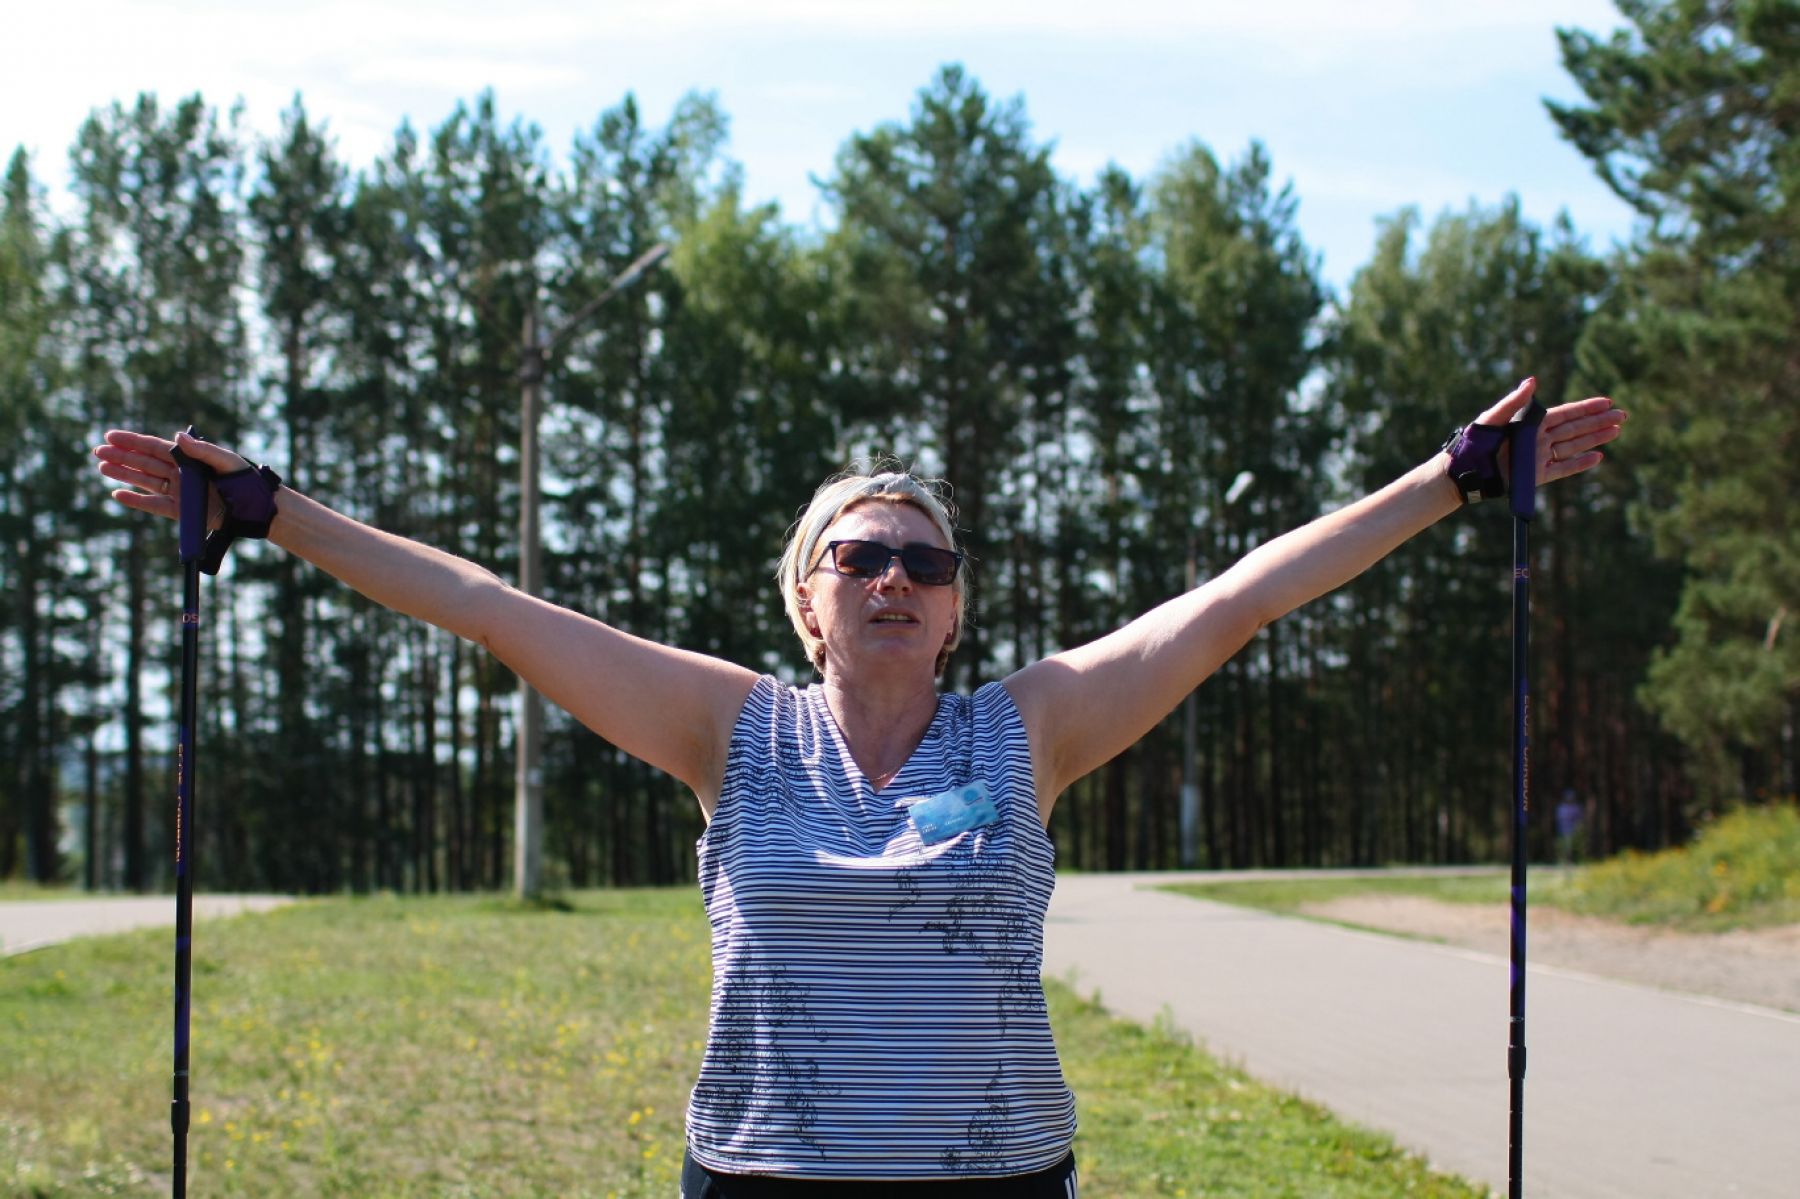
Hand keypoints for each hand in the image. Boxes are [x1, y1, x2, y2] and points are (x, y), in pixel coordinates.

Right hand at [92, 429, 250, 527]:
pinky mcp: (180, 512)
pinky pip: (153, 505)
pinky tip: (118, 494)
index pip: (155, 447)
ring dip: (123, 474)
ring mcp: (179, 492)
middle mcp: (181, 474)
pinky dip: (136, 500)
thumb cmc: (245, 482)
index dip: (133, 441)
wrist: (257, 511)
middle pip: (145, 463)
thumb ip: (202, 451)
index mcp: (190, 458)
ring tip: (102, 467)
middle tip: (97, 451)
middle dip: (121, 456)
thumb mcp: (226, 462)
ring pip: (145, 481)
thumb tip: (176, 437)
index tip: (111, 436)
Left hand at [1472, 377, 1626, 485]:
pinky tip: (1598, 456)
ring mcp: (1539, 457)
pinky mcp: (1537, 476)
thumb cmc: (1475, 442)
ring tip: (1616, 431)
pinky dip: (1580, 463)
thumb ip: (1514, 401)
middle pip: (1576, 429)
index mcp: (1530, 423)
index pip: (1565, 413)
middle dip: (1599, 421)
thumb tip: (1533, 381)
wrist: (1465, 471)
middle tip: (1622, 415)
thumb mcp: (1492, 417)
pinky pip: (1563, 468)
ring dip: (1595, 439)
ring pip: (1574, 446)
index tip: (1607, 402)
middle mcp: (1539, 439)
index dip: (1586, 407)